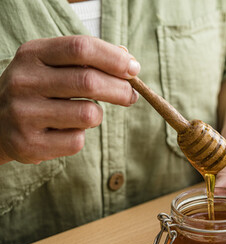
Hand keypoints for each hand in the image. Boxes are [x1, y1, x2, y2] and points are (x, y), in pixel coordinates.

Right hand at [0, 36, 139, 163]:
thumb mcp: (52, 66)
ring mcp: (23, 114)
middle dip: (120, 89)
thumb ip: (88, 61)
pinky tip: (64, 132)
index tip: (134, 68)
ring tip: (86, 114)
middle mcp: (23, 81)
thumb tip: (130, 64)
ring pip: (88, 114)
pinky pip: (76, 141)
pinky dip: (80, 137)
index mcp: (32, 55)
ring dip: (97, 116)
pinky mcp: (28, 144)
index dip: (114, 58)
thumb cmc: (38, 91)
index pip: (81, 48)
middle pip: (89, 82)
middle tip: (131, 96)